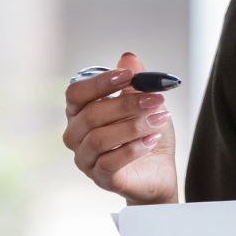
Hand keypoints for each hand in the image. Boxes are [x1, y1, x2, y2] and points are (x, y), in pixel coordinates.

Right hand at [63, 52, 178, 205]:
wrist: (158, 168)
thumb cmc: (145, 132)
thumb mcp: (145, 102)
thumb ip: (135, 81)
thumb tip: (128, 57)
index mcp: (80, 112)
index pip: (76, 94)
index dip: (100, 82)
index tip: (129, 75)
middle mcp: (76, 135)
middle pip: (91, 115)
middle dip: (126, 104)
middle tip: (156, 98)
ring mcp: (85, 158)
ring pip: (100, 139)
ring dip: (133, 126)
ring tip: (160, 119)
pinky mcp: (100, 178)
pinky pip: (110, 162)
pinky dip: (134, 149)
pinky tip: (153, 139)